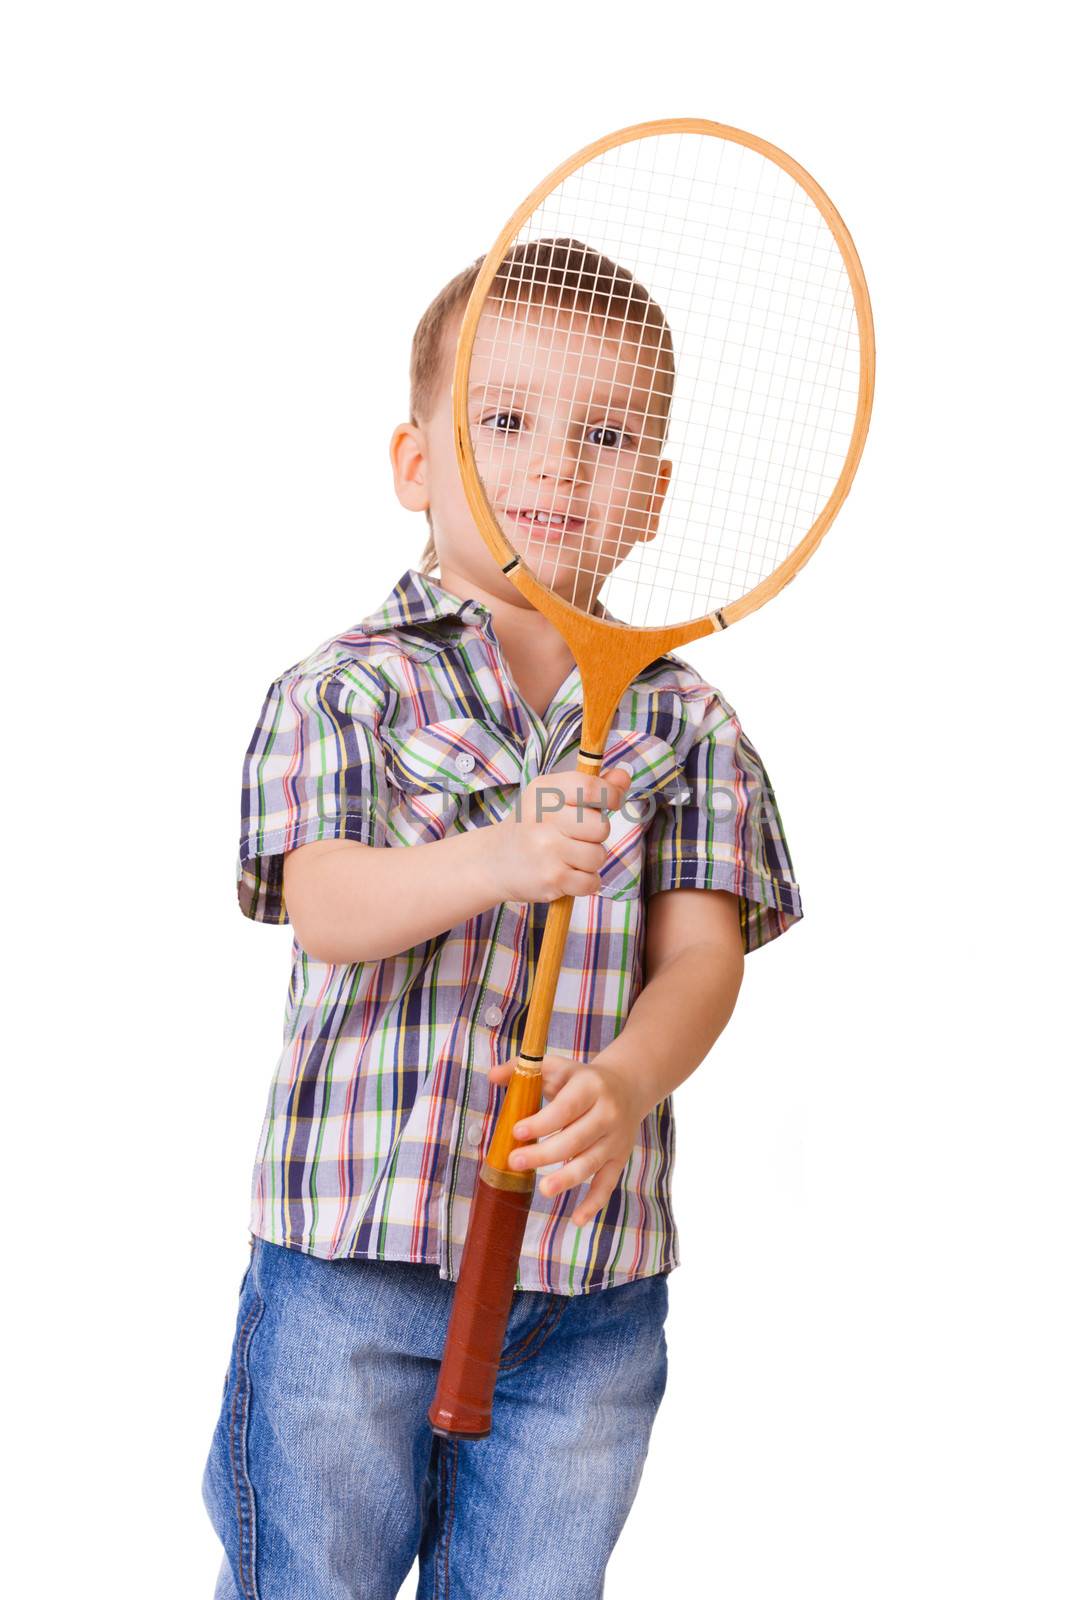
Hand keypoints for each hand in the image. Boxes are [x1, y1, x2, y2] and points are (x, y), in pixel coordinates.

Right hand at [483, 767, 631, 904]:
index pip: (591, 788)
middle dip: (597, 835)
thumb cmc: (533, 826)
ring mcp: (547, 849)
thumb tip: (624, 776)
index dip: (611, 796)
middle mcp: (544, 817)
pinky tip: (567, 875)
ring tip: (569, 858)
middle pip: (600, 827)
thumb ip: (593, 786)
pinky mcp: (551, 878)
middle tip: (577, 837)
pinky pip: (591, 882)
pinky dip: (585, 882)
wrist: (495, 860)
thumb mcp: (554, 797)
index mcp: (546, 791)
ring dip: (590, 861)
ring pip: (598, 856)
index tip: (611, 803)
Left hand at [487, 1050, 649, 1226]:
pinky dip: (594, 1203)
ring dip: (567, 1179)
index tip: (516, 1131)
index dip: (542, 1122)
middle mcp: (607, 1113)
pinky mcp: (619, 1158)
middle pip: (575, 1139)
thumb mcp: (556, 1067)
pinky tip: (576, 1220)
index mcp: (590, 1087)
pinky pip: (607, 1184)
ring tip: (543, 1189)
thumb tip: (491, 1076)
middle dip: (544, 1153)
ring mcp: (615, 1139)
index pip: (566, 1108)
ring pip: (590, 1163)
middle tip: (515, 1162)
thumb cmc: (580, 1079)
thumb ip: (522, 1068)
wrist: (628, 1086)